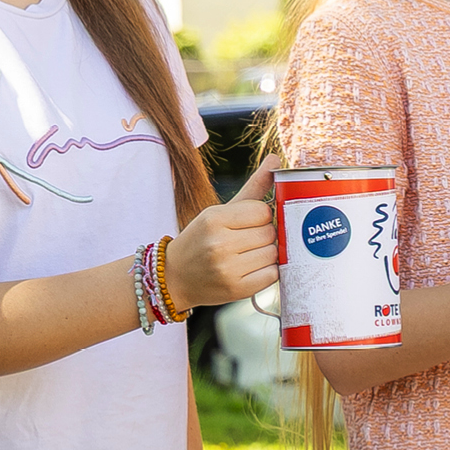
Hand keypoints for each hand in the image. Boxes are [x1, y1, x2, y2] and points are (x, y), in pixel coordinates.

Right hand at [166, 154, 280, 308]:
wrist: (174, 278)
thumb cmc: (202, 240)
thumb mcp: (220, 211)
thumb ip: (253, 186)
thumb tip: (275, 159)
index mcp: (214, 219)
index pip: (263, 211)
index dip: (262, 216)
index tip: (250, 222)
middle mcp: (219, 244)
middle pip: (270, 232)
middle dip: (265, 234)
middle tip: (248, 240)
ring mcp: (228, 269)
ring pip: (274, 253)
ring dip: (268, 253)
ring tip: (249, 254)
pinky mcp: (237, 290)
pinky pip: (272, 274)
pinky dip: (268, 271)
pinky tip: (252, 268)